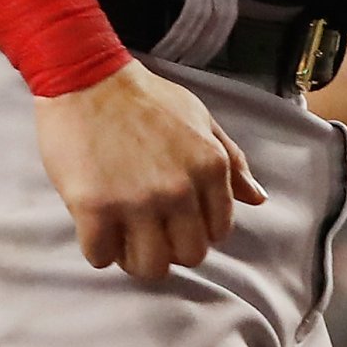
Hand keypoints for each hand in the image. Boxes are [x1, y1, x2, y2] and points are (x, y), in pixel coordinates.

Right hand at [34, 60, 264, 280]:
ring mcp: (137, 202)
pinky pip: (101, 258)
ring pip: (149, 267)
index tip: (178, 220)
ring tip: (124, 235)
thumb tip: (258, 198)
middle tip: (150, 230)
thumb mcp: (201, 119)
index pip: (219, 232)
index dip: (197, 230)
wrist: (87, 79)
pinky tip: (97, 227)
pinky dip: (99, 250)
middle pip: (188, 256)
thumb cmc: (145, 98)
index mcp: (209, 167)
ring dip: (135, 257)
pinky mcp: (95, 210)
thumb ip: (231, 161)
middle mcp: (179, 189)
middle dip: (171, 248)